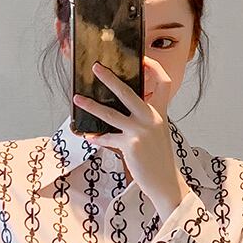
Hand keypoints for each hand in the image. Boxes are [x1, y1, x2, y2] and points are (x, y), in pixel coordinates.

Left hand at [72, 58, 190, 220]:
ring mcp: (140, 131)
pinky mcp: (131, 145)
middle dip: (110, 79)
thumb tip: (119, 109)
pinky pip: (108, 138)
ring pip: (110, 114)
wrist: (165, 182)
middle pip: (128, 92)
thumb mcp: (157, 134)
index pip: (164, 83)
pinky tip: (88, 137)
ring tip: (77, 99)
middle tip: (96, 68)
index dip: (154, 68)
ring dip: (91, 106)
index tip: (142, 59)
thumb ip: (143, 119)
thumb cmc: (158, 159)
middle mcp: (151, 118)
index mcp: (159, 113)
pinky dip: (97, 138)